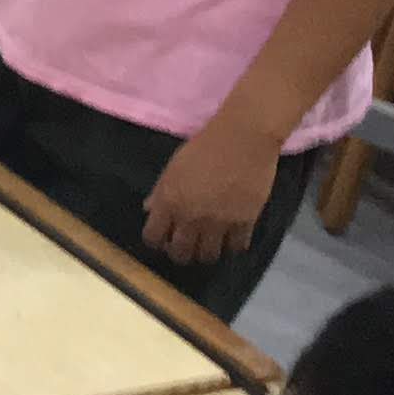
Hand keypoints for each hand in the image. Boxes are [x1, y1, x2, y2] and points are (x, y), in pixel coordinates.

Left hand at [142, 120, 285, 265]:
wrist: (243, 138)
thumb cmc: (204, 147)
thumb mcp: (173, 167)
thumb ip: (160, 192)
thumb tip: (148, 210)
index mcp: (169, 202)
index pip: (153, 237)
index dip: (156, 241)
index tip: (163, 238)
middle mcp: (191, 217)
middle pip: (181, 253)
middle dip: (180, 253)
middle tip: (186, 245)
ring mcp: (219, 222)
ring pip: (209, 256)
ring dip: (206, 253)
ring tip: (209, 244)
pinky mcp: (245, 222)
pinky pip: (236, 247)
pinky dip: (232, 246)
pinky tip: (231, 238)